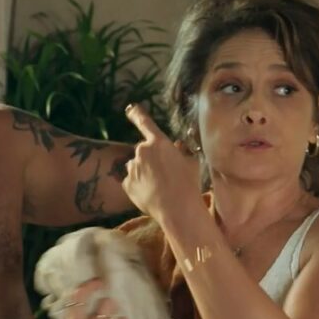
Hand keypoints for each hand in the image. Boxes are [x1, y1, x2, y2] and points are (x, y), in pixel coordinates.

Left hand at [122, 104, 200, 219]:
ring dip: (143, 171)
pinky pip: (131, 181)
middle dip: (150, 158)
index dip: (137, 114)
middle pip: (143, 151)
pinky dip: (138, 185)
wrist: (177, 210)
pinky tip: (150, 193)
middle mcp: (142, 151)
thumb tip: (178, 145)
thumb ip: (182, 150)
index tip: (130, 108)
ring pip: (136, 166)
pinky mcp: (126, 184)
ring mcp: (132, 168)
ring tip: (158, 186)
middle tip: (164, 173)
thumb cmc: (188, 184)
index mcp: (159, 142)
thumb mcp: (192, 162)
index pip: (145, 123)